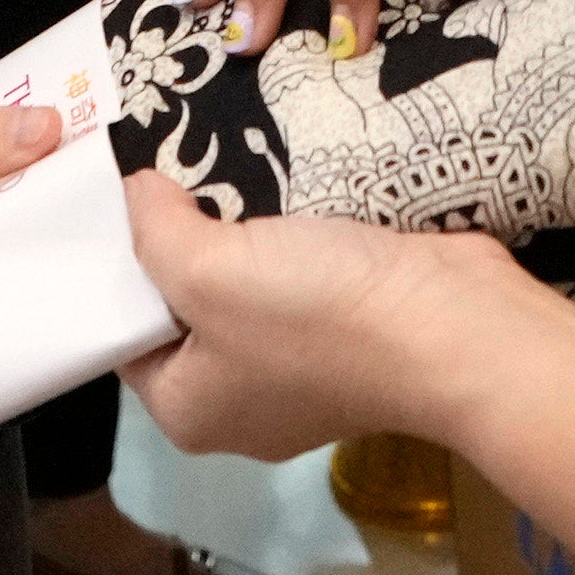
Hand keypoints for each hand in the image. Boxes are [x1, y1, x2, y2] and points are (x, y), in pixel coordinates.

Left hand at [117, 175, 542, 463]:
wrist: (456, 329)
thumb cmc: (315, 314)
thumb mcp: (208, 269)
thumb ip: (155, 232)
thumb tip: (137, 196)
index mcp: (190, 410)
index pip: (124, 335)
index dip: (118, 268)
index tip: (119, 201)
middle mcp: (241, 401)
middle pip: (186, 308)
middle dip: (184, 241)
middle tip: (172, 170)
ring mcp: (305, 371)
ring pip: (247, 286)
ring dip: (244, 233)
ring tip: (223, 164)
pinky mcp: (353, 332)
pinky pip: (302, 278)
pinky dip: (294, 238)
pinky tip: (284, 186)